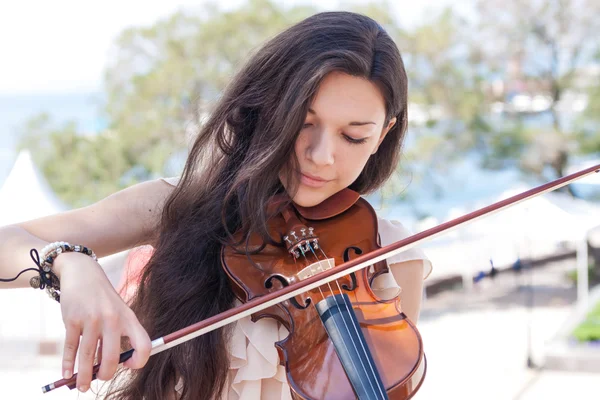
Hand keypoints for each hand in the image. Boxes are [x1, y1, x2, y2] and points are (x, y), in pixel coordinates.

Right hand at [55, 252, 150, 391]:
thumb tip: (113, 365)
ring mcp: (92, 319)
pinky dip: (68, 364)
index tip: (128, 365)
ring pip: (89, 356)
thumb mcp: (118, 312)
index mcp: (129, 318)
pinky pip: (71, 347)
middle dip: (106, 374)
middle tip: (99, 380)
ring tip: (82, 387)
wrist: (83, 273)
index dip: (140, 360)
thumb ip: (118, 335)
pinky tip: (66, 374)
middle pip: (113, 356)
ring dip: (84, 375)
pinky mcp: (73, 319)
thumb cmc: (103, 299)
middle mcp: (113, 319)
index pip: (144, 344)